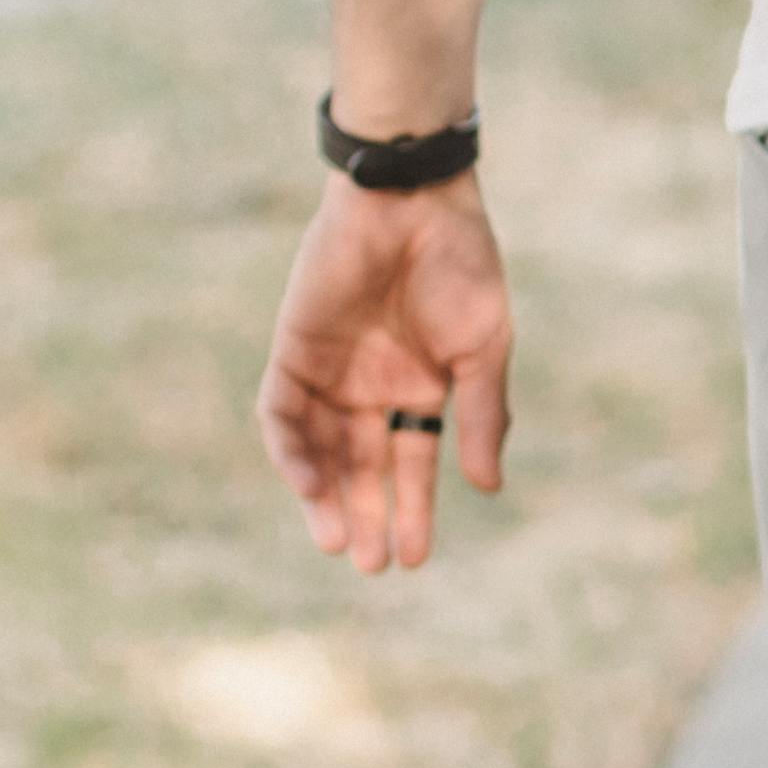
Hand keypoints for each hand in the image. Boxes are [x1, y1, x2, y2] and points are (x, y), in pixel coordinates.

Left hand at [258, 174, 514, 571]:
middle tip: (370, 566)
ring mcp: (331, 370)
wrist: (411, 201)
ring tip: (334, 541)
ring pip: (318, 450)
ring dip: (323, 497)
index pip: (412, 464)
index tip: (416, 559)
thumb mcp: (483, 349)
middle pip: (362, 468)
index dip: (412, 511)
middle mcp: (373, 388)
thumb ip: (479, 416)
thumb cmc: (460, 266)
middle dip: (365, 517)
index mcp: (422, 389)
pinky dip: (291, 450)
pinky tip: (307, 483)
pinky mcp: (293, 348)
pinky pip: (281, 411)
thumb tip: (486, 488)